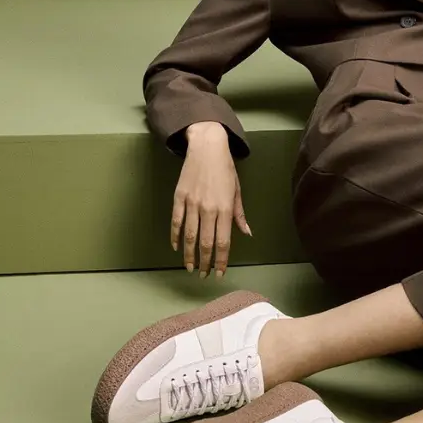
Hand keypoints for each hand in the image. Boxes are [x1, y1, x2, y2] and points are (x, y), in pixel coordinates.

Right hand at [171, 122, 251, 278]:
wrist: (206, 147)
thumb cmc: (225, 169)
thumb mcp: (237, 190)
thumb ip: (240, 215)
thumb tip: (247, 233)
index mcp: (225, 208)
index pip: (223, 241)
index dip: (221, 260)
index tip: (219, 273)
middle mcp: (208, 209)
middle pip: (205, 243)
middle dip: (205, 262)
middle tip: (203, 275)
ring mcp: (192, 203)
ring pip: (190, 236)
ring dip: (189, 255)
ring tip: (190, 267)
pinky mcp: (179, 197)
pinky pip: (176, 222)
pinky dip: (176, 236)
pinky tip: (177, 247)